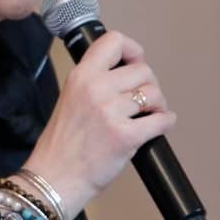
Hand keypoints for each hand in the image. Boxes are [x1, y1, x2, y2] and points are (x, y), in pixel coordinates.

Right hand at [23, 30, 173, 213]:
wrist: (54, 179)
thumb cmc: (62, 146)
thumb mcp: (69, 100)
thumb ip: (94, 84)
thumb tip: (126, 79)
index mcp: (81, 77)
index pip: (113, 41)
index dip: (132, 50)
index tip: (135, 62)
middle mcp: (95, 89)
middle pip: (142, 70)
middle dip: (150, 84)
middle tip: (145, 99)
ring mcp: (110, 112)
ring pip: (153, 94)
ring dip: (158, 104)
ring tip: (151, 114)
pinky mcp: (125, 136)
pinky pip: (161, 120)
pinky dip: (166, 122)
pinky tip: (161, 125)